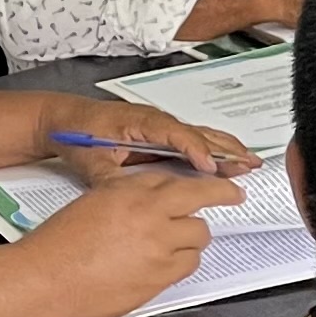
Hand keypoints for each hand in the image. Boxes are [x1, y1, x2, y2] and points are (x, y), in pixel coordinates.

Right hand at [17, 165, 242, 316]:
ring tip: (159, 248)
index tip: (232, 189)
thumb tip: (160, 198)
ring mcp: (159, 249)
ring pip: (196, 241)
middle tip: (206, 214)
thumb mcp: (98, 200)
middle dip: (201, 215)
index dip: (215, 187)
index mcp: (134, 193)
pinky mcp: (159, 278)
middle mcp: (151, 217)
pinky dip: (178, 264)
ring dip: (186, 243)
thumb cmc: (62, 241)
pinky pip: (187, 267)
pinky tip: (155, 265)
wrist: (48, 276)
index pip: (187, 184)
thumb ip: (134, 194)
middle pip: (199, 212)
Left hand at [35, 98, 256, 183]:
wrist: (64, 118)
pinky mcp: (162, 134)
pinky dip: (215, 149)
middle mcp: (156, 120)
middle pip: (198, 133)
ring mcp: (161, 126)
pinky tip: (230, 159)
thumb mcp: (89, 162)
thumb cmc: (76, 134)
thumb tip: (126, 197)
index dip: (195, 150)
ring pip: (201, 135)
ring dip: (227, 148)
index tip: (211, 166)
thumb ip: (110, 179)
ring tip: (251, 161)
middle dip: (225, 148)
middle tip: (249, 164)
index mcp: (140, 122)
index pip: (175, 134)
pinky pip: (194, 140)